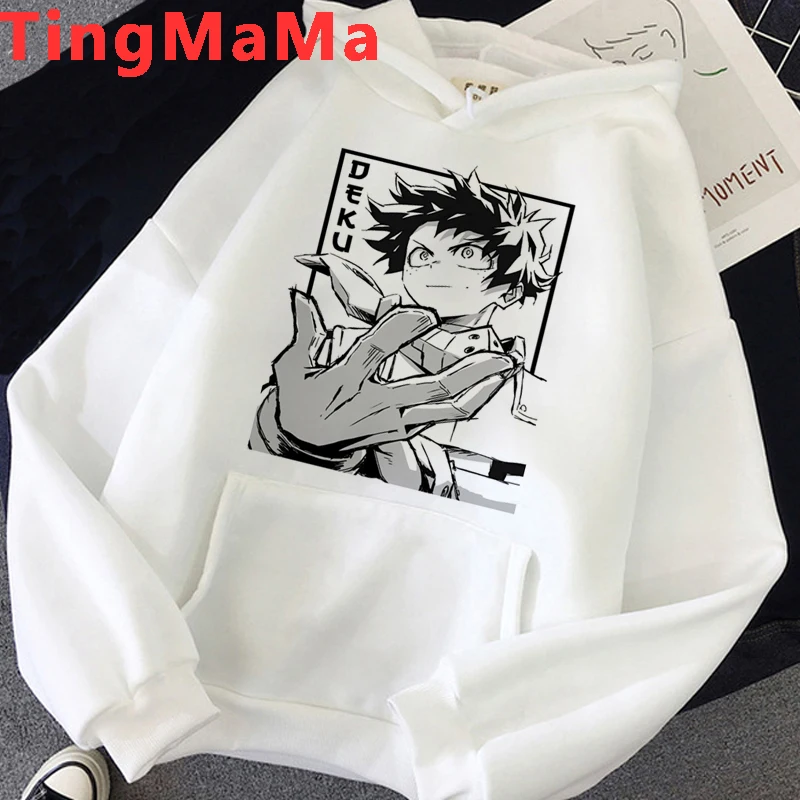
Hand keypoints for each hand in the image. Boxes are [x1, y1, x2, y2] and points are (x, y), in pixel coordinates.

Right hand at [271, 291, 516, 452]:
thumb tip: (299, 295)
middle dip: (469, 371)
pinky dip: (470, 401)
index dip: (401, 329)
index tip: (424, 313)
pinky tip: (489, 387)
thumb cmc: (301, 405)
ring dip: (481, 388)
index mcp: (347, 380)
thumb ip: (303, 331)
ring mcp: (395, 419)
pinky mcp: (404, 430)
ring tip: (506, 368)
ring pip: (446, 407)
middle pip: (431, 387)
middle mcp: (377, 402)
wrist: (306, 450)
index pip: (378, 349)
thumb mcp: (292, 369)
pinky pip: (444, 417)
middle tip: (500, 354)